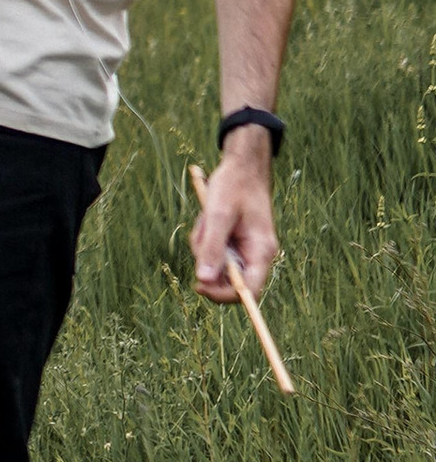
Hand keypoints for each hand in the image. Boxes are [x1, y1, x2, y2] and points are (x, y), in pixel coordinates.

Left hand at [194, 136, 278, 300]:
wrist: (241, 166)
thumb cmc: (234, 186)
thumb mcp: (219, 214)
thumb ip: (212, 247)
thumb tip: (204, 281)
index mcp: (262, 250)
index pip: (248, 290)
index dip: (224, 295)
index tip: (199, 285)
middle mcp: (256, 255)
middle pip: (228, 280)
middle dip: (208, 262)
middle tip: (203, 233)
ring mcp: (245, 250)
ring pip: (216, 266)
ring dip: (204, 247)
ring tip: (207, 220)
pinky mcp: (235, 244)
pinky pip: (214, 253)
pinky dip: (204, 241)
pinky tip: (207, 221)